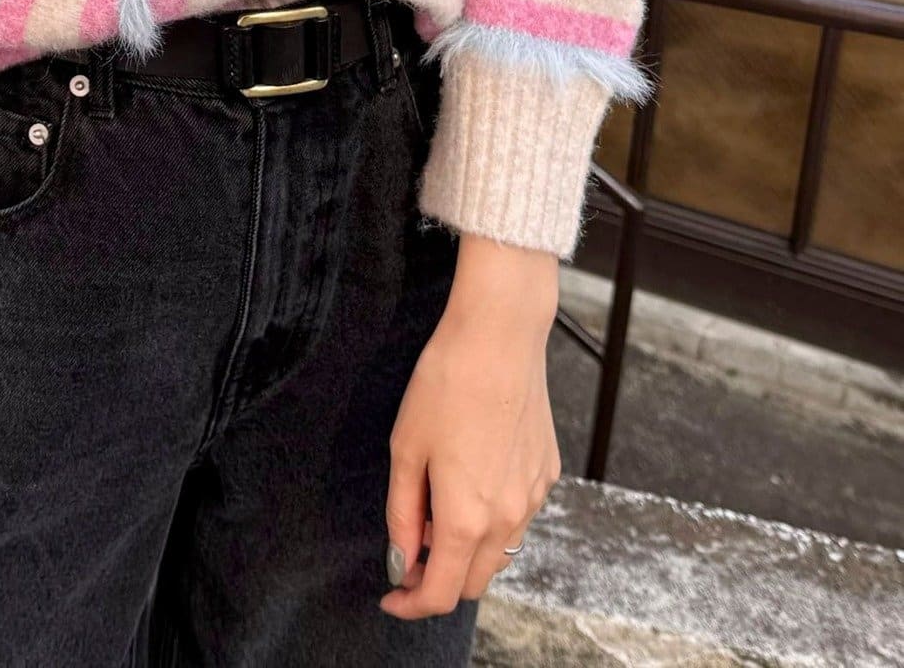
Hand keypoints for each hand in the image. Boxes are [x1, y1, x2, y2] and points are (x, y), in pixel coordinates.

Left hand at [381, 235, 560, 620]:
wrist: (499, 336)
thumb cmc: (445, 384)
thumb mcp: (405, 449)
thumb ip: (402, 514)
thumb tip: (402, 560)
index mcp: (467, 519)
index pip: (441, 594)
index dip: (411, 603)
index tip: (391, 595)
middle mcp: (508, 518)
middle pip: (473, 582)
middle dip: (439, 578)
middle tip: (409, 545)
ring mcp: (534, 497)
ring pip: (499, 552)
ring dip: (466, 549)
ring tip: (436, 503)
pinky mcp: (548, 472)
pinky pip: (518, 515)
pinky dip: (491, 517)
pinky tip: (470, 475)